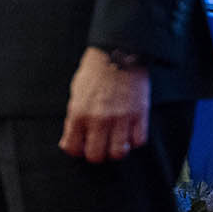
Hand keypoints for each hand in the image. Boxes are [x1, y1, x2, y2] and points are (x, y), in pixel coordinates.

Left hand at [60, 47, 150, 162]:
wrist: (117, 55)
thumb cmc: (94, 73)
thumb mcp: (76, 93)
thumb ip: (75, 117)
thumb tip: (75, 136)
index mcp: (78, 113)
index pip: (72, 147)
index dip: (75, 150)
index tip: (80, 146)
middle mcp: (99, 119)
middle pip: (96, 156)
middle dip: (96, 155)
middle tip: (98, 147)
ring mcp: (121, 119)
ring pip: (119, 153)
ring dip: (116, 151)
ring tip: (115, 143)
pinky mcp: (139, 115)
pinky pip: (139, 141)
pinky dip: (134, 142)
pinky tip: (129, 133)